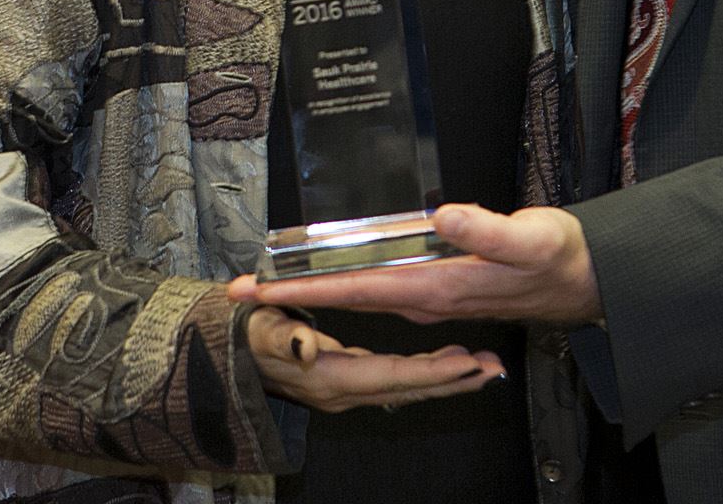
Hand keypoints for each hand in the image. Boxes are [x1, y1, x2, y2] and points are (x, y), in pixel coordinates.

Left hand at [231, 204, 600, 326]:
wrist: (588, 281)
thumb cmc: (560, 258)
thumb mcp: (530, 238)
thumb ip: (487, 229)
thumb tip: (442, 216)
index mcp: (438, 287)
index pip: (356, 289)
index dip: (304, 290)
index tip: (256, 292)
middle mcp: (427, 297)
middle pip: (348, 295)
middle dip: (294, 295)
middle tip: (241, 290)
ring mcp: (432, 296)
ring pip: (363, 294)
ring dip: (319, 290)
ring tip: (276, 281)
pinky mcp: (442, 288)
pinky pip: (383, 289)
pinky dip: (351, 283)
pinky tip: (339, 272)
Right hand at [243, 306, 501, 414]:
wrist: (230, 357)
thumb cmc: (246, 337)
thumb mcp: (260, 331)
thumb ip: (283, 338)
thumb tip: (306, 347)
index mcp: (330, 378)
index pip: (391, 377)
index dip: (430, 372)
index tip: (466, 364)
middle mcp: (345, 391)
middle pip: (409, 390)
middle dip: (452, 382)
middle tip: (492, 368)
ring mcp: (348, 390)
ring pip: (406, 389)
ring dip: (445, 380)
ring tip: (482, 364)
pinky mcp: (349, 381)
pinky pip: (395, 383)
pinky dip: (424, 375)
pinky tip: (446, 362)